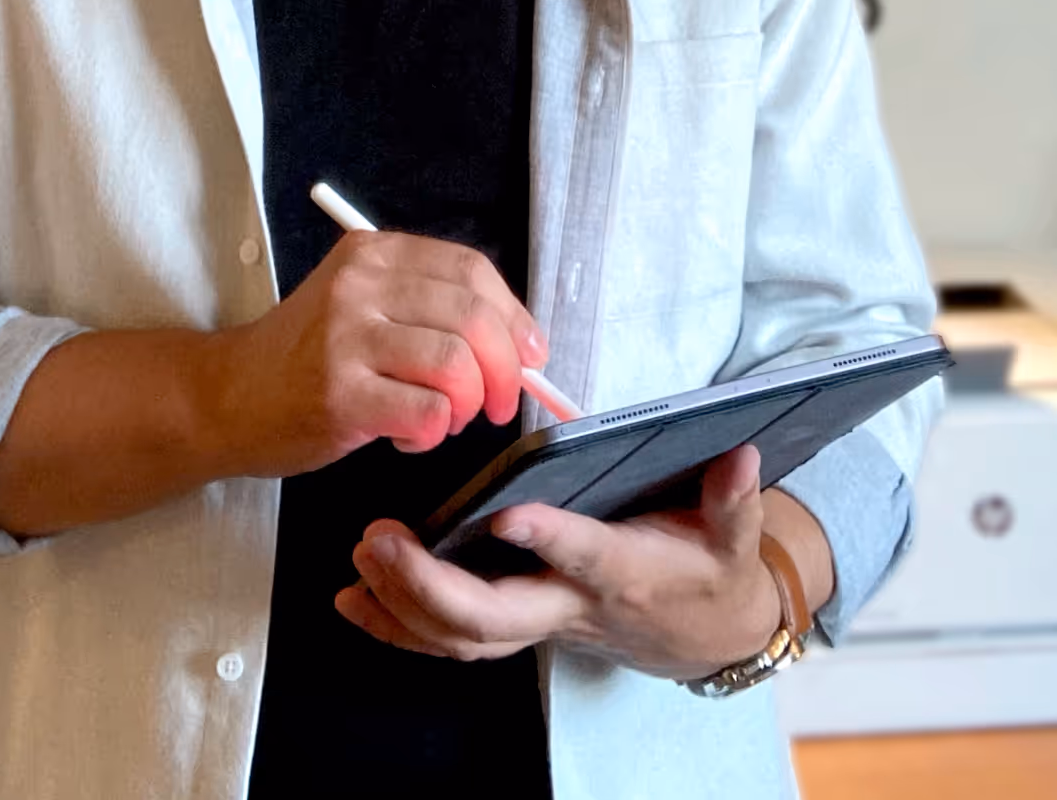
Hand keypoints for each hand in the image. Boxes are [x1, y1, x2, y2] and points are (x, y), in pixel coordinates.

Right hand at [212, 231, 547, 478]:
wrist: (227, 397)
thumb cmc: (305, 357)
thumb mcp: (361, 304)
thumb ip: (430, 309)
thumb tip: (519, 344)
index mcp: (374, 254)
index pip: (471, 270)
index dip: (514, 315)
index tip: (530, 353)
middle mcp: (360, 286)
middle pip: (473, 316)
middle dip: (507, 369)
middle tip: (503, 404)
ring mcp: (347, 339)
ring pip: (456, 366)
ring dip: (471, 405)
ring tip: (449, 419)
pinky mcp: (340, 396)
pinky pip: (427, 414)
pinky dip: (435, 434)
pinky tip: (409, 437)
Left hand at [338, 444, 783, 678]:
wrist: (707, 636)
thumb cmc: (710, 574)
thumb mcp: (735, 539)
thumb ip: (733, 498)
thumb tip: (740, 453)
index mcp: (624, 573)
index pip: (582, 558)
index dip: (547, 540)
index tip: (504, 513)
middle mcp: (572, 607)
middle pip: (496, 617)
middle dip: (430, 586)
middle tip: (379, 539)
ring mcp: (540, 623)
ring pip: (462, 637)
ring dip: (401, 605)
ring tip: (359, 557)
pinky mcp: (519, 625)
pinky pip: (449, 641)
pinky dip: (396, 624)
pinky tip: (355, 599)